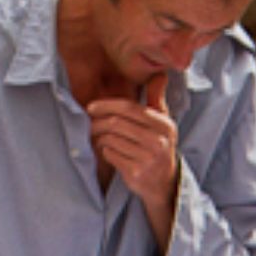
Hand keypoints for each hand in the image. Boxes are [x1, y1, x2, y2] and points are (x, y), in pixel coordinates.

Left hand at [87, 71, 179, 214]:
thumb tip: (160, 73)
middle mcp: (158, 141)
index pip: (130, 108)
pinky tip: (107, 151)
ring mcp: (148, 158)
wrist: (165, 182)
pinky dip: (105, 151)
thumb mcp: (163, 122)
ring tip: (98, 137)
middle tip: (90, 124)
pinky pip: (111, 155)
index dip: (107, 105)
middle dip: (99, 122)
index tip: (91, 107)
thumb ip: (157, 98)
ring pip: (112, 139)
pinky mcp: (136, 172)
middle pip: (118, 124)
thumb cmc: (158, 146)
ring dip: (100, 137)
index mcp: (164, 125)